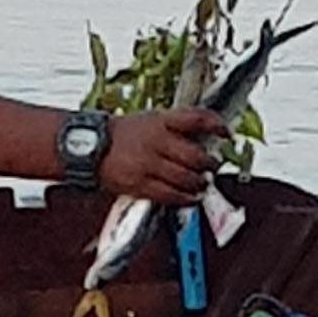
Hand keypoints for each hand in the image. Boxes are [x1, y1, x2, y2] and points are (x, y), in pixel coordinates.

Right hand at [101, 106, 229, 204]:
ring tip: (203, 183)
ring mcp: (148, 164)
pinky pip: (170, 195)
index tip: (226, 133)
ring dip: (200, 183)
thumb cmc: (123, 134)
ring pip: (186, 178)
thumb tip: (204, 138)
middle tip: (213, 166)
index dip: (216, 125)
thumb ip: (175, 127)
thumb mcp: (150, 120)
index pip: (196, 118)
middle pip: (195, 155)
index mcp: (160, 121)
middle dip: (210, 163)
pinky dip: (186, 198)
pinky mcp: (141, 184)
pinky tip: (191, 197)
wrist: (91, 147)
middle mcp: (156, 141)